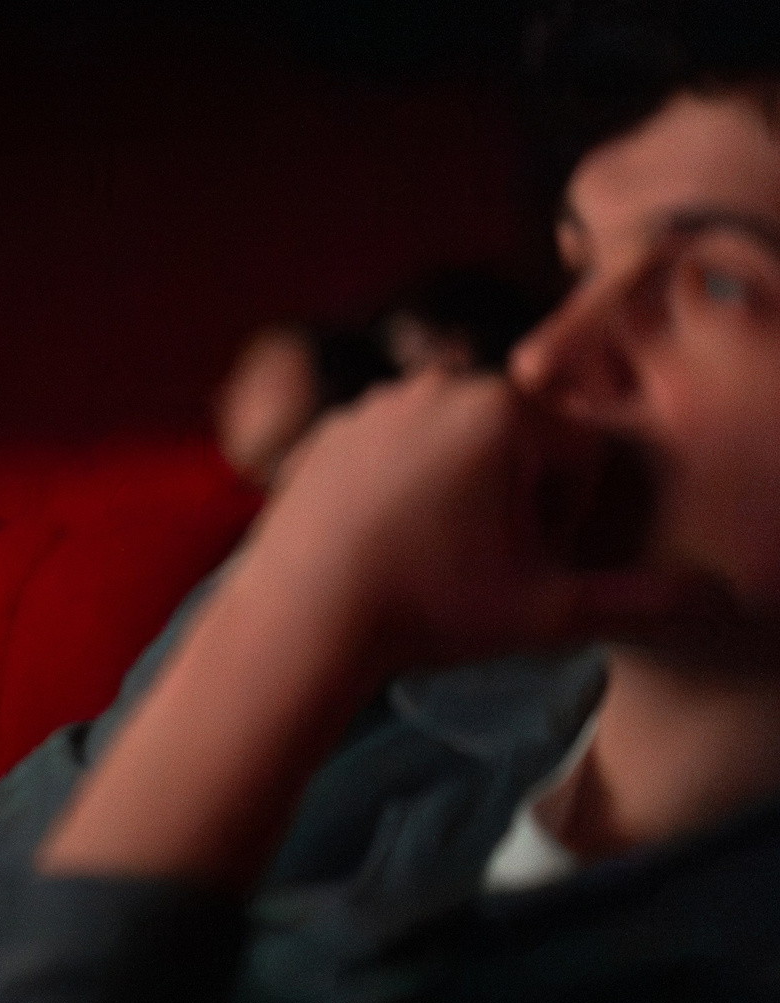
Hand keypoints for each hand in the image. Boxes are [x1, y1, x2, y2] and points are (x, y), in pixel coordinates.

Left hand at [246, 372, 691, 673]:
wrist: (301, 617)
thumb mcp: (549, 611)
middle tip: (482, 561)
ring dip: (461, 491)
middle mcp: (438, 385)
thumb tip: (702, 599)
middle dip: (517, 498)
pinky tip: (384, 543)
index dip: (570, 515)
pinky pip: (393, 452)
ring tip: (432, 555)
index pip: (581, 451)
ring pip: (453, 445)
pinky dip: (401, 490)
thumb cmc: (428, 608)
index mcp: (504, 408)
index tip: (529, 562)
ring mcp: (375, 403)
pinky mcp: (328, 430)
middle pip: (518, 440)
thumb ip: (637, 599)